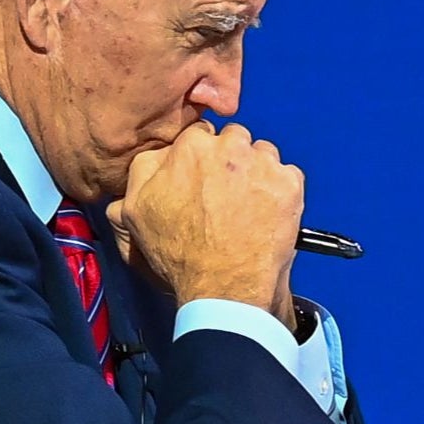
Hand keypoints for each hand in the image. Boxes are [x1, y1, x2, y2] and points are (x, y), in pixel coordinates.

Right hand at [105, 122, 303, 324]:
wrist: (223, 287)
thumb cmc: (181, 254)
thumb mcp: (134, 210)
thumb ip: (143, 170)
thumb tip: (157, 156)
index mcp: (190, 146)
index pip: (200, 137)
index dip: (201, 161)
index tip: (204, 181)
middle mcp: (228, 146)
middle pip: (234, 141)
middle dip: (231, 162)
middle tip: (225, 197)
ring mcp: (262, 164)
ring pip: (263, 155)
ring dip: (257, 174)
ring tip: (247, 208)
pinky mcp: (288, 183)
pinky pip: (288, 176)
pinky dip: (280, 192)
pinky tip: (266, 215)